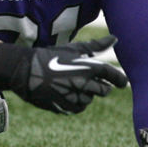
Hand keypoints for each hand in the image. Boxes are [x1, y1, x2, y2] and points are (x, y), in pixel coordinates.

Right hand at [0, 35, 127, 113]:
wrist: (26, 71)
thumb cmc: (50, 57)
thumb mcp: (73, 49)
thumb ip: (96, 45)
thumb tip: (115, 38)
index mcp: (90, 68)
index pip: (114, 76)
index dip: (120, 80)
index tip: (122, 82)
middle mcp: (85, 84)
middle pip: (104, 91)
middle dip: (99, 86)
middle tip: (87, 80)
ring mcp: (75, 97)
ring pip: (90, 99)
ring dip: (85, 94)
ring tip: (70, 84)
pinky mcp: (66, 107)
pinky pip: (78, 108)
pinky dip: (75, 102)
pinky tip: (65, 92)